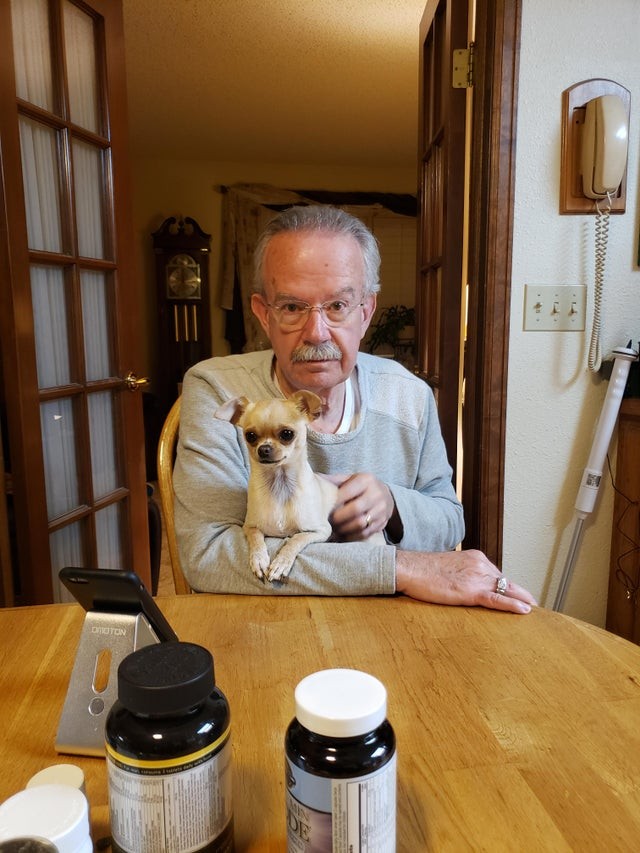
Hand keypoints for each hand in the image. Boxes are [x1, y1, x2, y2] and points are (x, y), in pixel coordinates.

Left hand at [325, 473, 394, 540]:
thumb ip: (334, 480)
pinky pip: (366, 533)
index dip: (335, 502)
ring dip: (344, 529)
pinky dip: (352, 536)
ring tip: (334, 530)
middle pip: (355, 509)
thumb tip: (312, 478)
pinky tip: (343, 535)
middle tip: (328, 522)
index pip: (348, 492)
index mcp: (366, 480)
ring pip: (361, 523)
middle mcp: (376, 494)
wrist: (386, 495)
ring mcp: (381, 509)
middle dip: (338, 518)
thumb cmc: (362, 487)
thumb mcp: (351, 478)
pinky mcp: (382, 522)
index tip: (324, 508)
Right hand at [395, 549, 536, 613]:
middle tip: (533, 605)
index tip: (519, 596)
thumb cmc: (424, 570)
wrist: (410, 568)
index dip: (509, 588)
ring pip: (506, 589)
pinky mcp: (470, 591)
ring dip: (522, 600)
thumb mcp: (450, 568)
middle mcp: (480, 564)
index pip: (497, 575)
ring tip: (534, 611)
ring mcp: (476, 577)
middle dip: (520, 594)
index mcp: (475, 558)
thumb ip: (464, 574)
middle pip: (506, 582)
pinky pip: (497, 599)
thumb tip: (470, 587)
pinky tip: (525, 611)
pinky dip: (513, 605)